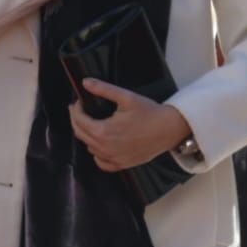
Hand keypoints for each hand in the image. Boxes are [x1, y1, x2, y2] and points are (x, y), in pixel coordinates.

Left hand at [69, 80, 191, 172]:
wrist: (171, 128)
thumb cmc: (150, 113)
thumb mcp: (126, 97)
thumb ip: (104, 89)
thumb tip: (85, 82)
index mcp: (103, 132)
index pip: (78, 120)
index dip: (75, 109)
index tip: (79, 102)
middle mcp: (105, 148)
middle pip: (80, 133)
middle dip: (77, 120)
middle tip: (80, 110)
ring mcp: (114, 158)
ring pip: (89, 147)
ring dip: (87, 135)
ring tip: (92, 123)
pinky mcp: (122, 164)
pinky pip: (101, 163)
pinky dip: (97, 154)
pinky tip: (101, 144)